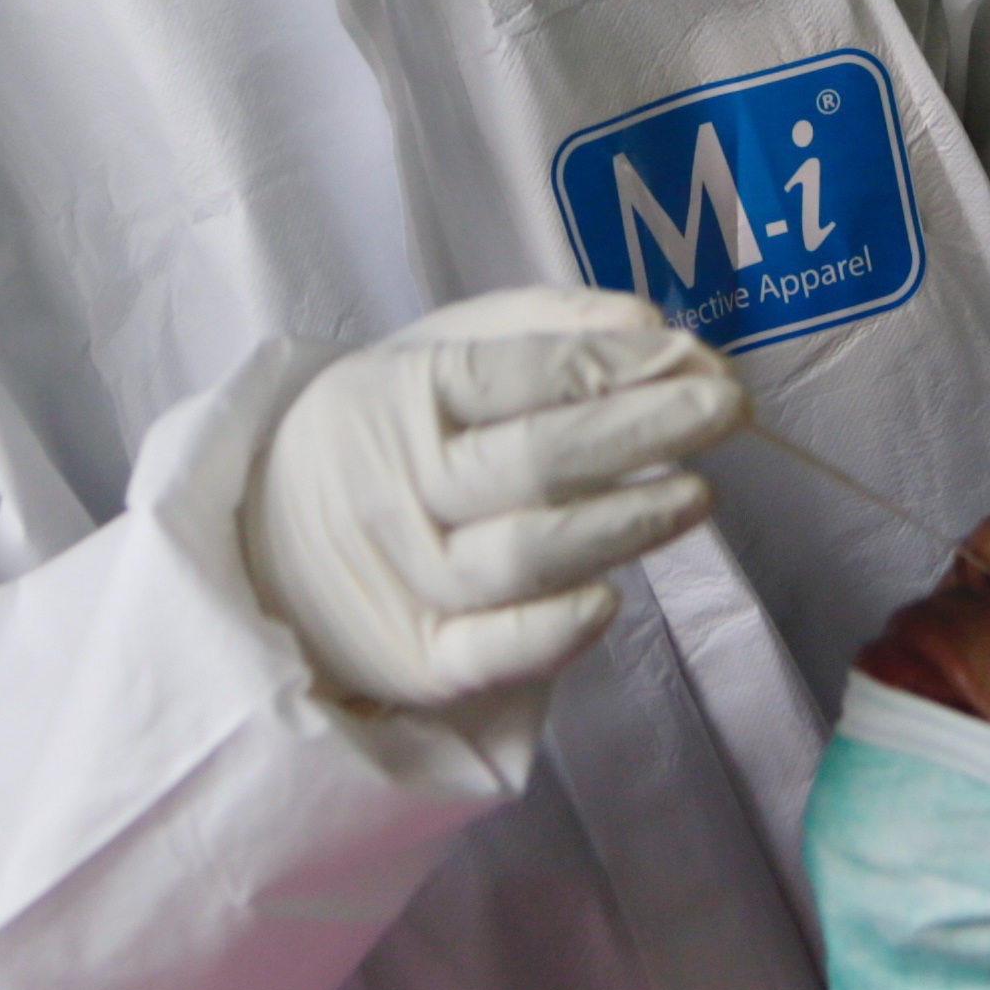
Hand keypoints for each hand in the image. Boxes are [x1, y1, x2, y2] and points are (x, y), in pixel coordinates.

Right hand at [241, 288, 747, 712]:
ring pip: (526, 556)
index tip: (696, 357)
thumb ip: (543, 328)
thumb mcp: (435, 353)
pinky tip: (610, 600)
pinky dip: (554, 632)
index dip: (616, 366)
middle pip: (534, 460)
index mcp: (397, 394)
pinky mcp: (418, 661)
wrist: (263, 543)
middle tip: (726, 409)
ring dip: (624, 523)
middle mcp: (397, 486)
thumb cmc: (381, 435)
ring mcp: (405, 580)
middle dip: (643, 429)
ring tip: (698, 494)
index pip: (520, 376)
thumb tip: (653, 328)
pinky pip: (492, 653)